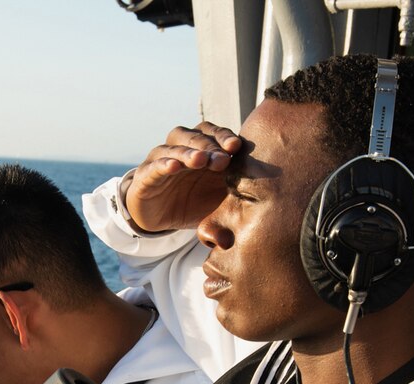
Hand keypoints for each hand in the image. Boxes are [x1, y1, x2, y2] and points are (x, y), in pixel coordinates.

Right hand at [125, 122, 242, 232]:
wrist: (161, 220)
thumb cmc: (194, 203)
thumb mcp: (219, 200)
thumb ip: (238, 194)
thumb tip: (268, 200)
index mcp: (201, 150)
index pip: (212, 134)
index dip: (223, 137)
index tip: (236, 147)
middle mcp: (181, 149)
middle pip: (193, 136)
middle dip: (208, 146)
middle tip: (221, 159)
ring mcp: (161, 160)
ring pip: (173, 147)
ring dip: (188, 152)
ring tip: (199, 160)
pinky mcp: (145, 176)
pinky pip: (153, 167)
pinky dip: (163, 164)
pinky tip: (173, 167)